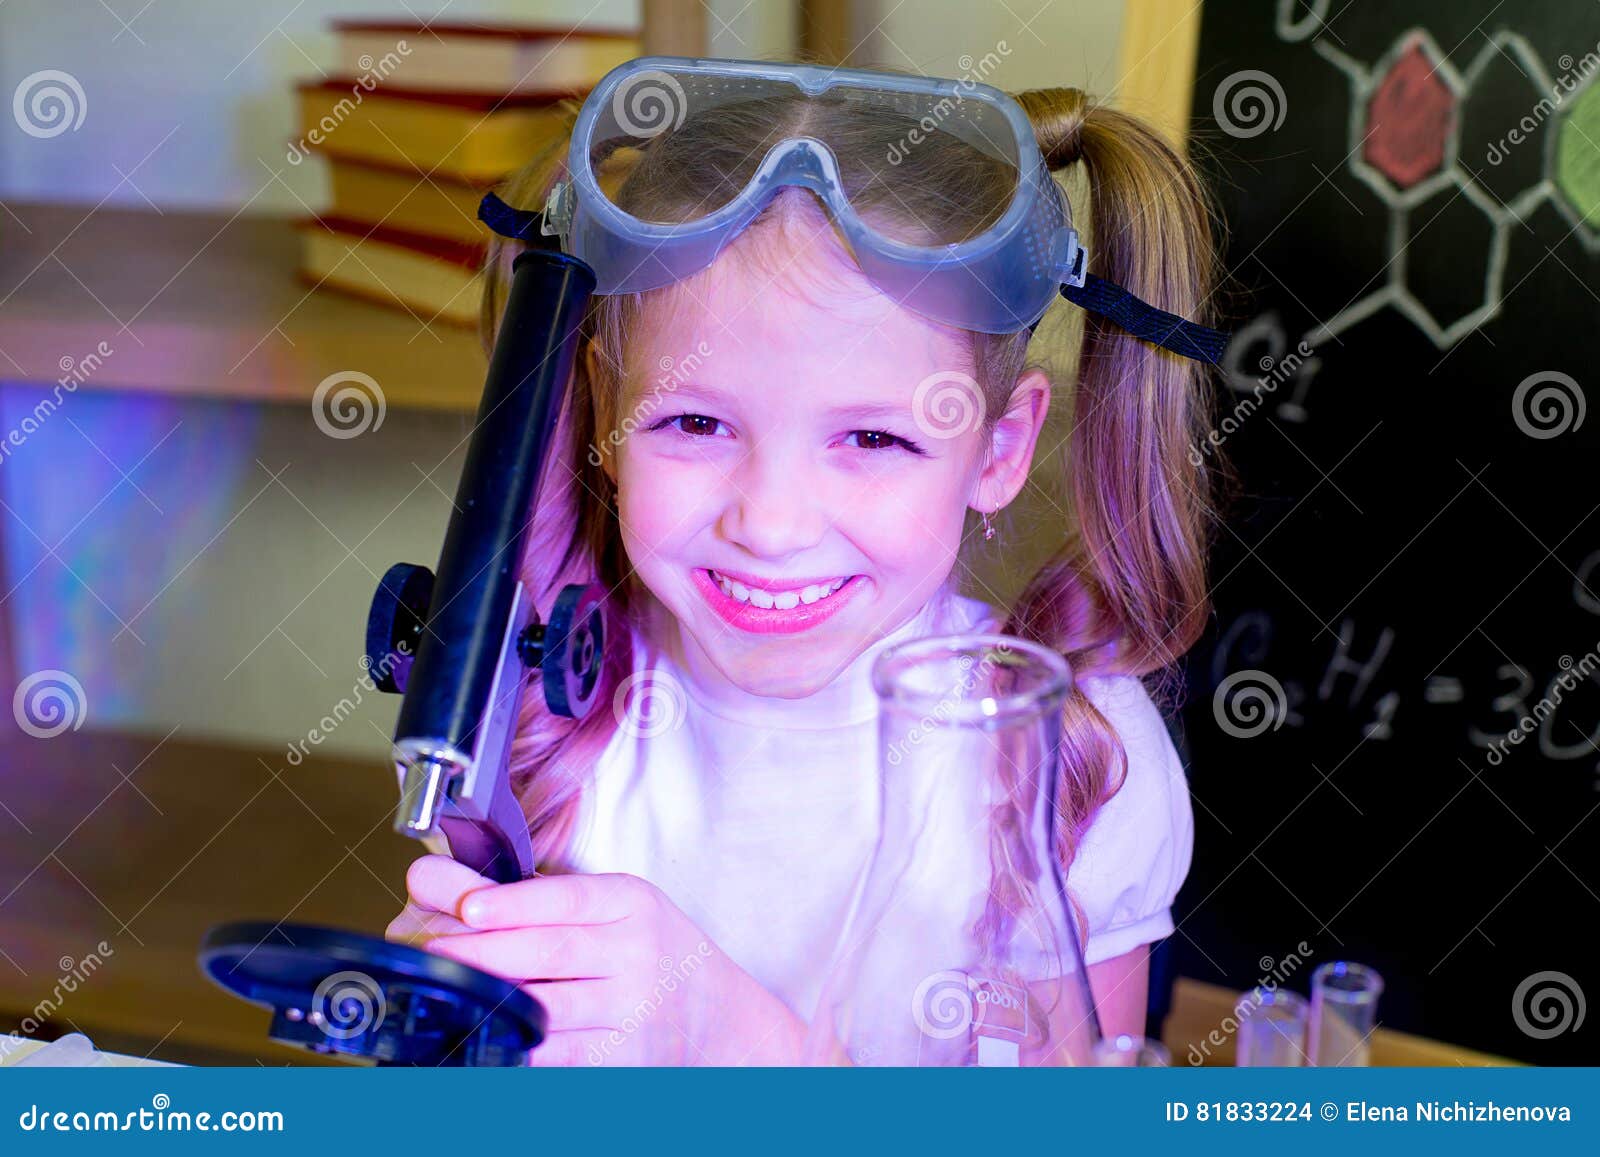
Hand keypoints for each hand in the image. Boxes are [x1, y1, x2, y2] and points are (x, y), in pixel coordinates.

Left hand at [387, 855, 806, 1065]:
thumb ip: (551, 900)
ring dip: (491, 1002)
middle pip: (550, 951)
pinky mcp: (621, 1058)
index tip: (467, 908)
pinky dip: (520, 1051)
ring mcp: (630, 1008)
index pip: (569, 896)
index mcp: (630, 901)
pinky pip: (561, 1057)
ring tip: (446, 995)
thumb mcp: (620, 907)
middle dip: (483, 953)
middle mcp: (636, 951)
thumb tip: (454, 894)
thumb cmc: (653, 951)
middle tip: (429, 951)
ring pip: (550, 1006)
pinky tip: (485, 1043)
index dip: (515, 902)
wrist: (718, 1017)